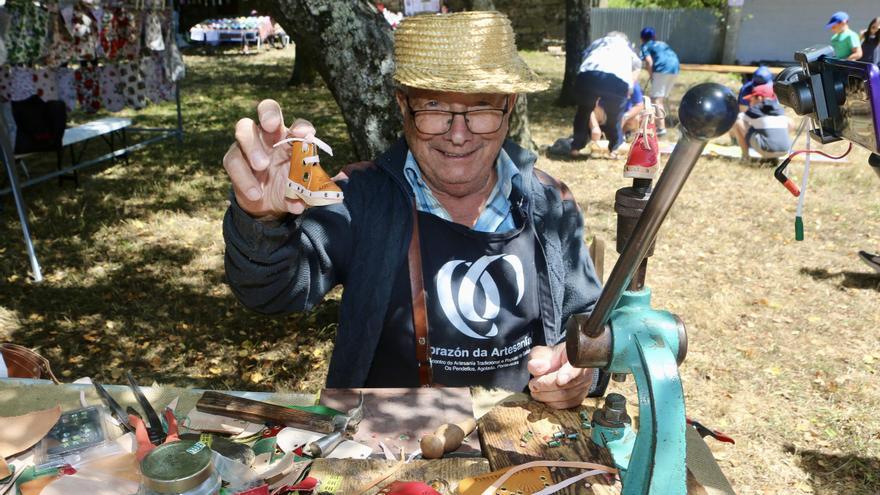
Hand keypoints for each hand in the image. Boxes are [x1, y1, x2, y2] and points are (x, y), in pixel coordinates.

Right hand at [223, 99, 311, 217]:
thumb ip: (303, 193)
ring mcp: (250, 144)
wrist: (268, 205)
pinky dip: (244, 178)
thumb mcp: (300, 191)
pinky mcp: (234, 159)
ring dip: (252, 147)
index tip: (303, 135)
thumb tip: (301, 203)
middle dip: (269, 114)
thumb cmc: (288, 189)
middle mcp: (270, 135)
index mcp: (293, 139)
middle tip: (271, 126)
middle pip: (267, 108)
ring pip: (243, 130)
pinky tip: (255, 194)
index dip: (301, 127)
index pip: (299, 125)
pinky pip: (233, 161)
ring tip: (262, 167)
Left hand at [527, 343, 595, 408]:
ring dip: (547, 395)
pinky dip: (552, 402)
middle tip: (532, 384)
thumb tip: (535, 366)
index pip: (576, 366)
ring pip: (566, 396)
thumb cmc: (550, 358)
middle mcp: (585, 370)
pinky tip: (544, 396)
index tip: (559, 381)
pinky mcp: (580, 397)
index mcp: (576, 354)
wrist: (557, 366)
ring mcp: (585, 384)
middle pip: (568, 384)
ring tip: (535, 389)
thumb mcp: (541, 353)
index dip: (568, 374)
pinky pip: (566, 404)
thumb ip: (537, 358)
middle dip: (547, 386)